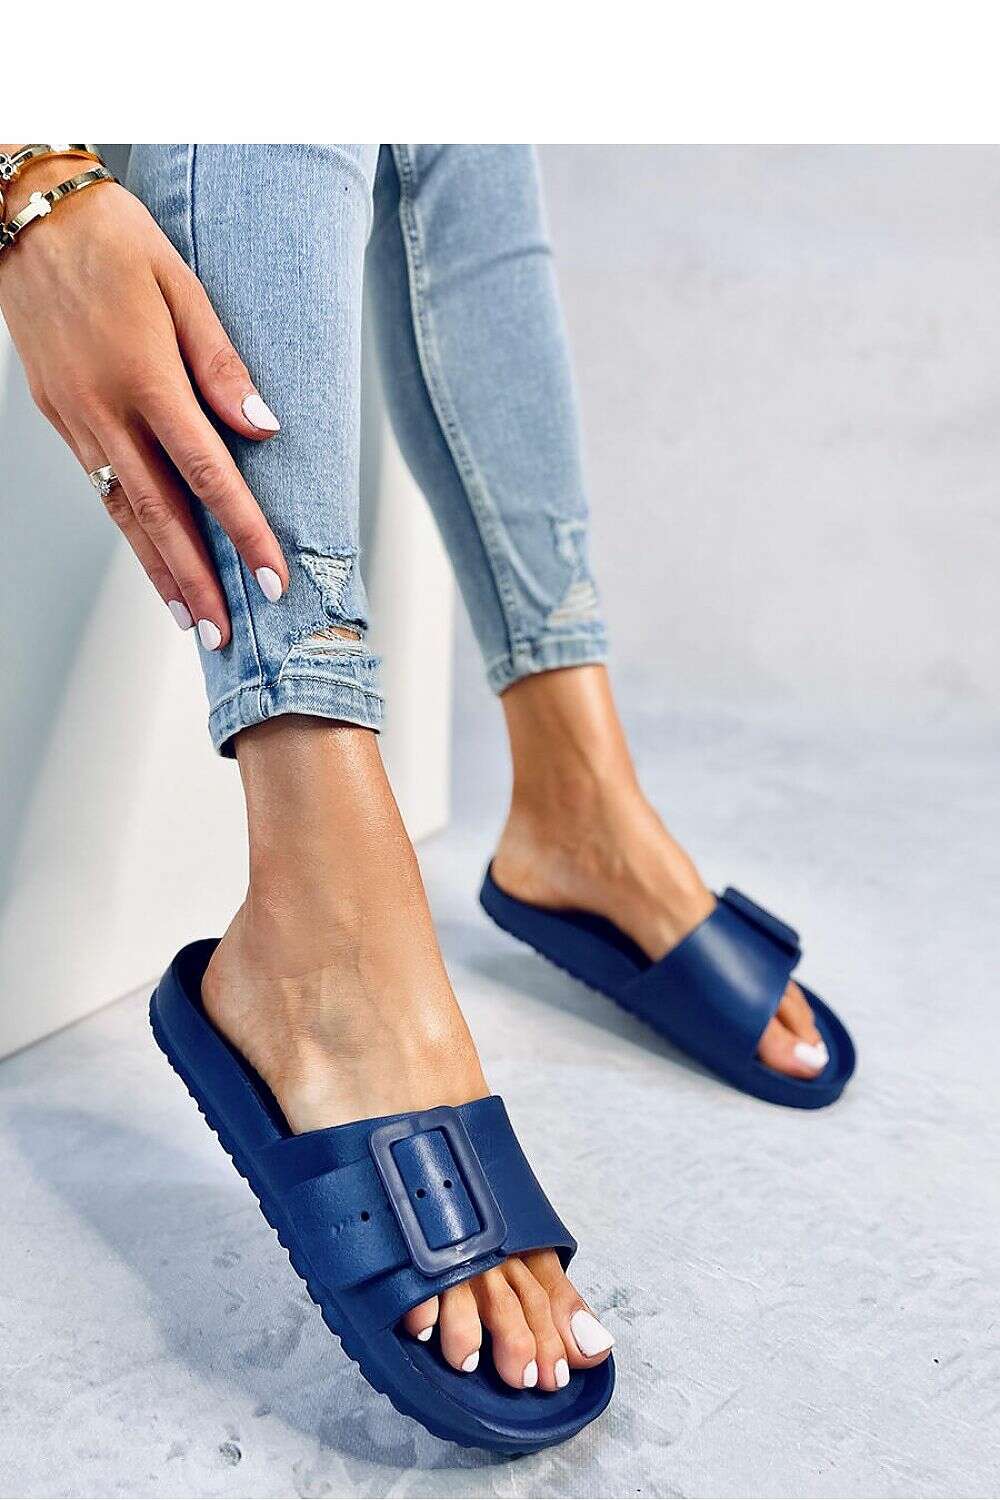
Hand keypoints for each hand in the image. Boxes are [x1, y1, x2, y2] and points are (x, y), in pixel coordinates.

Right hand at [0, 157, 287, 646]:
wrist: (24, 213)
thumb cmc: (111, 237)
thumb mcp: (181, 282)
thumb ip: (221, 362)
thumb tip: (263, 427)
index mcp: (145, 376)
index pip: (208, 473)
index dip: (243, 532)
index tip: (271, 578)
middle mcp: (106, 409)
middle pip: (160, 514)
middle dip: (197, 580)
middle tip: (223, 636)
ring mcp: (76, 419)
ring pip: (122, 513)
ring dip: (159, 571)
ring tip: (189, 618)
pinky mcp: (59, 416)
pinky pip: (100, 488)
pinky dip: (128, 533)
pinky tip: (152, 559)